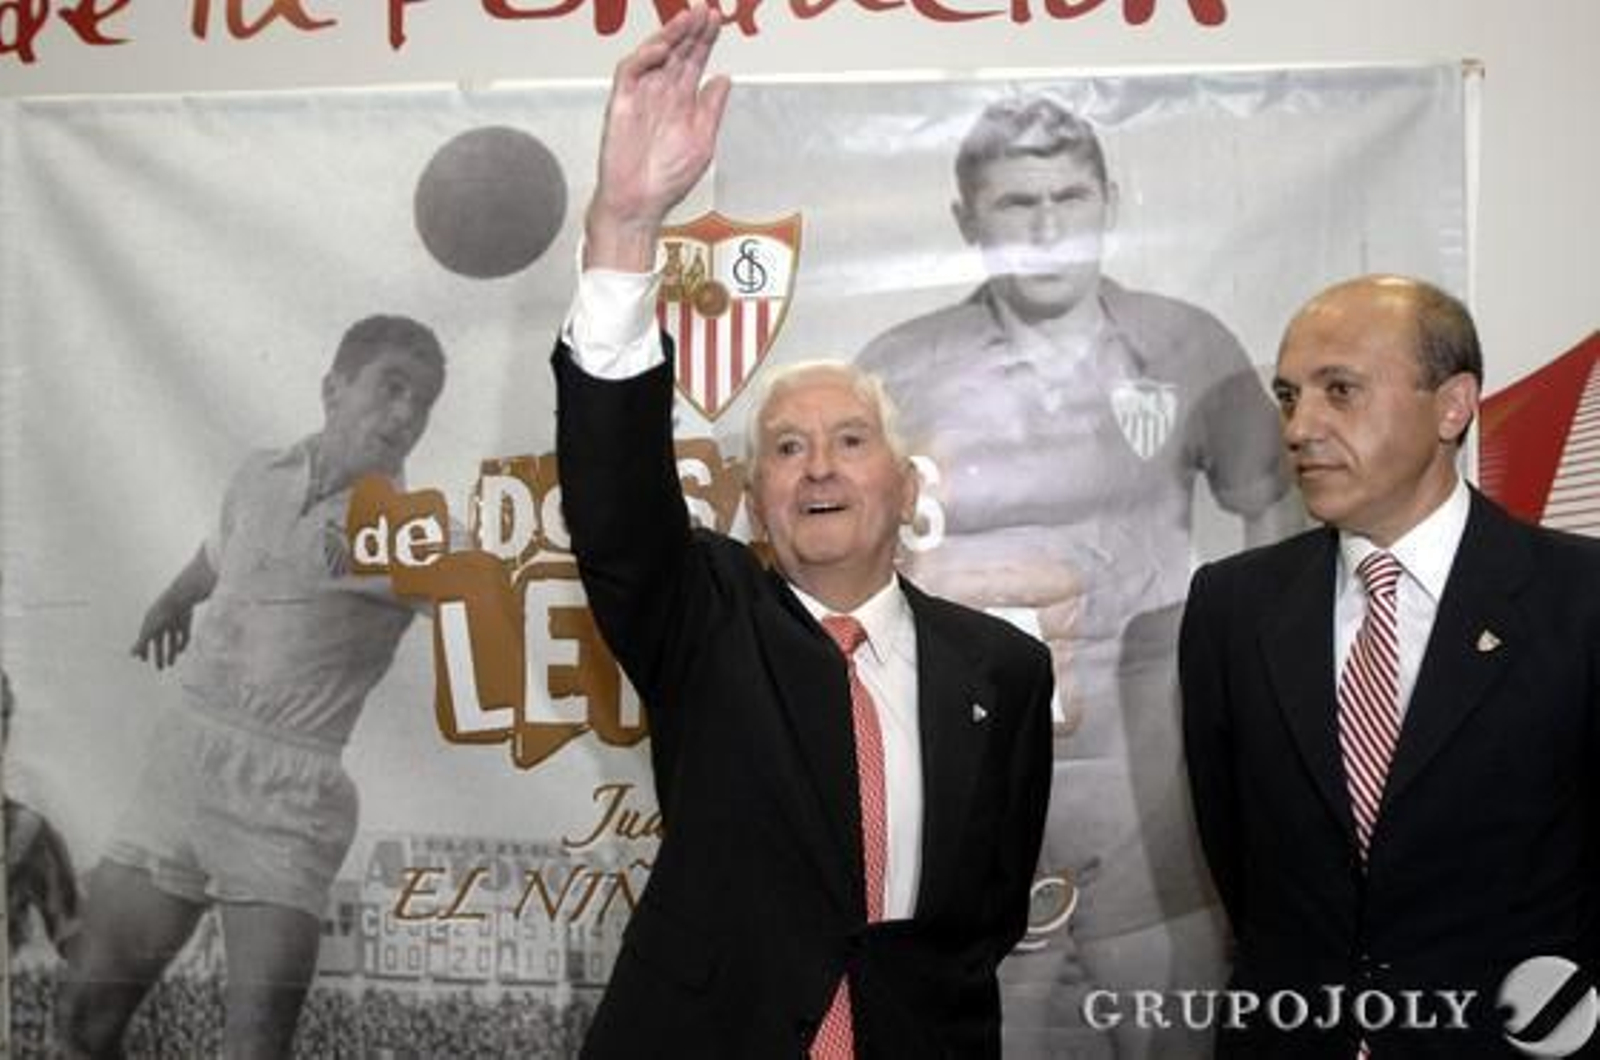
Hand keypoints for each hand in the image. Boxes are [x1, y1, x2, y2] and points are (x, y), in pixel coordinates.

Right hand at [130, 593, 193, 669]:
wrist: (180, 598)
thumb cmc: (161, 614)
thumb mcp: (150, 630)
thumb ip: (141, 643)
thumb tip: (130, 654)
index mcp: (150, 623)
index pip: (146, 639)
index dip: (144, 649)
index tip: (144, 660)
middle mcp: (162, 623)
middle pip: (159, 642)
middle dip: (159, 655)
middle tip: (160, 669)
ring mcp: (174, 622)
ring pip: (172, 641)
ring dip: (171, 653)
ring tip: (171, 665)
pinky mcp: (186, 622)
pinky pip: (184, 636)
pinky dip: (182, 644)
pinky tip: (180, 652)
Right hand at [585, 5, 731, 270]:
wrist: (639, 203)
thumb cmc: (667, 179)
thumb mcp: (702, 140)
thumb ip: (711, 108)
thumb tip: (723, 78)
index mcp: (681, 102)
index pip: (693, 62)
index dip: (704, 41)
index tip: (717, 21)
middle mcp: (661, 94)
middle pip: (677, 52)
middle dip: (691, 30)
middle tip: (706, 10)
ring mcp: (641, 96)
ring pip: (654, 55)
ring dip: (671, 34)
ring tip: (688, 18)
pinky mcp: (622, 102)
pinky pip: (630, 70)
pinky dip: (646, 56)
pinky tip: (663, 46)